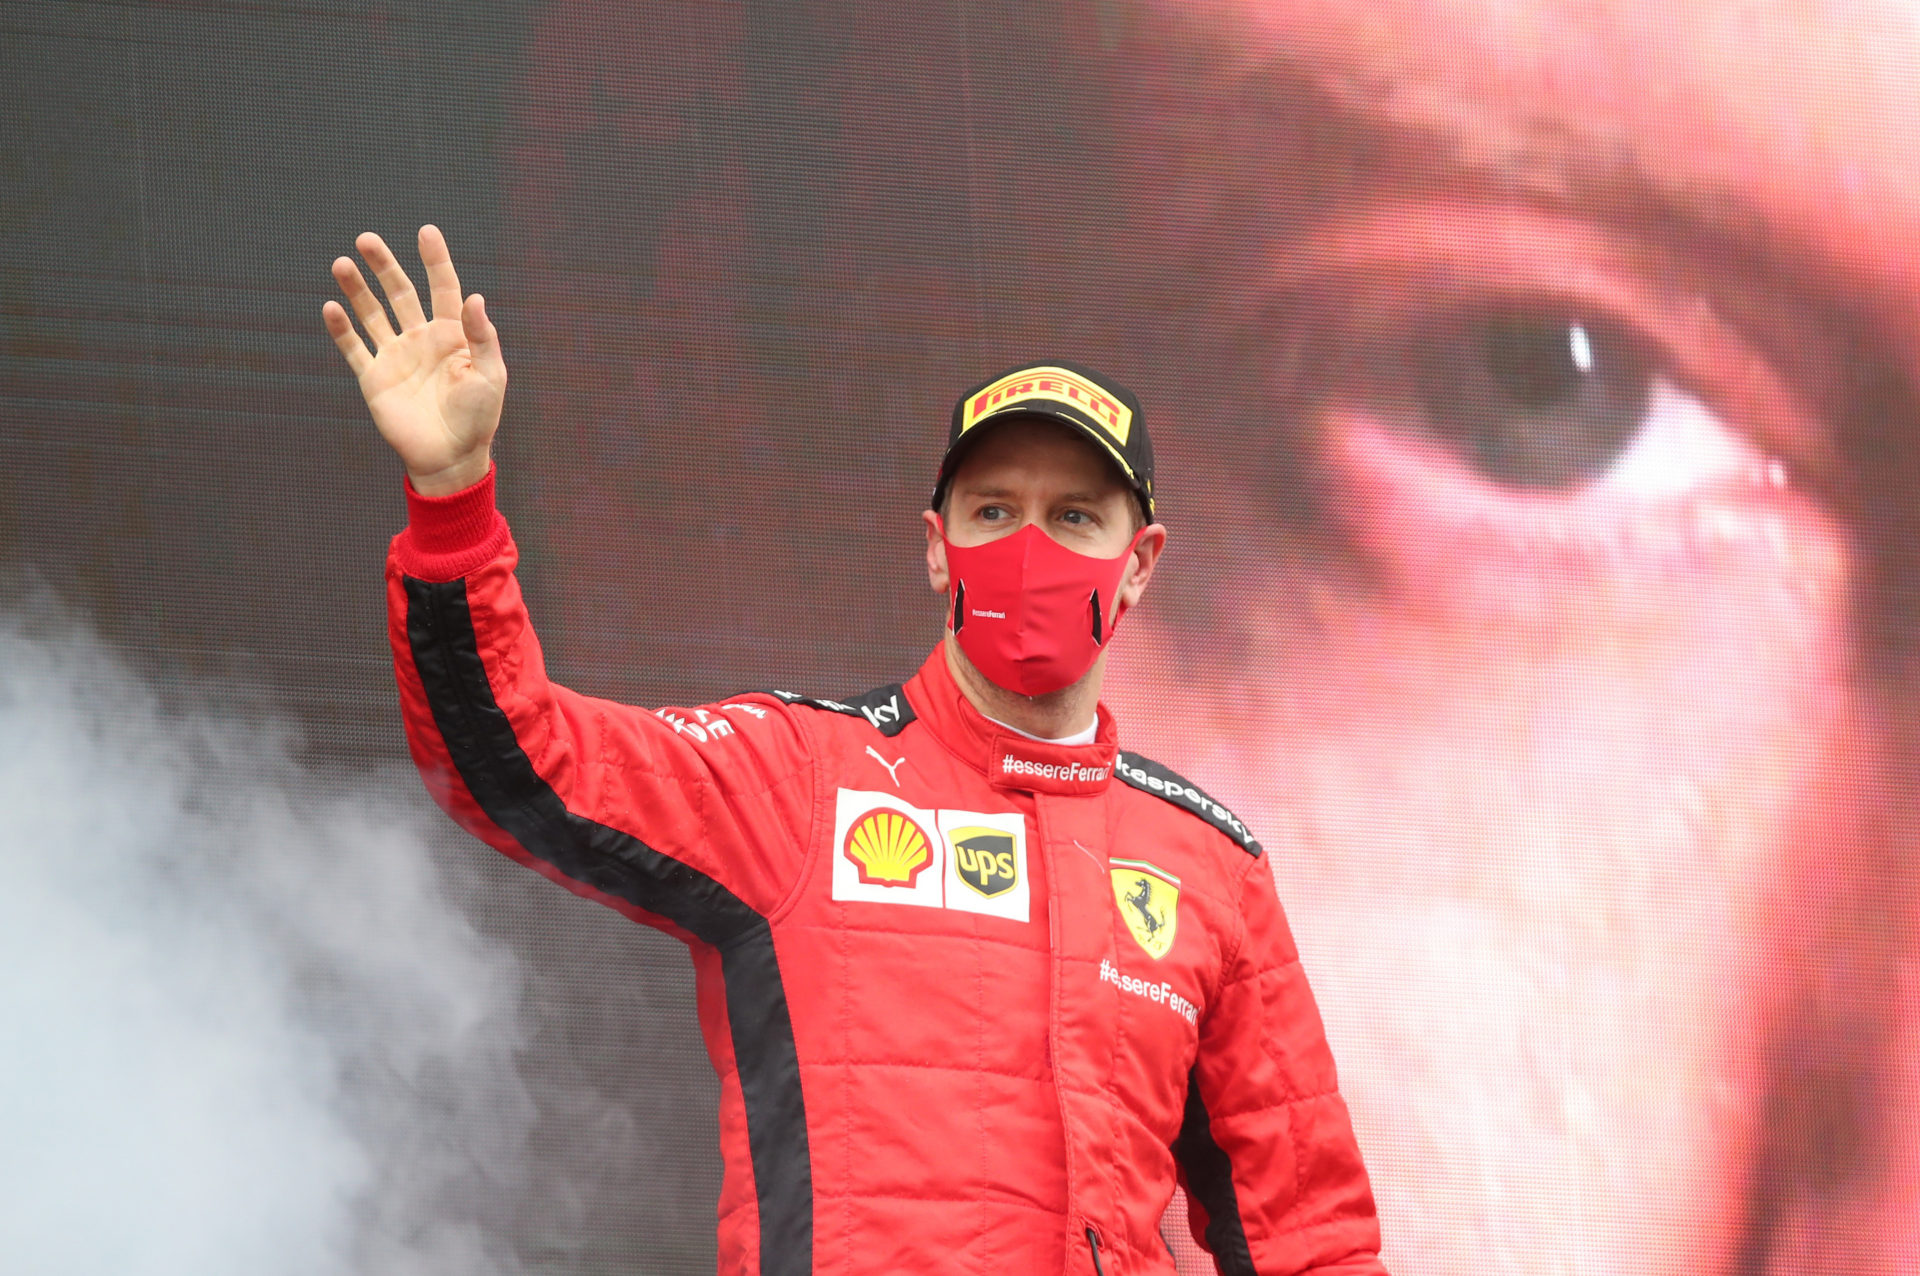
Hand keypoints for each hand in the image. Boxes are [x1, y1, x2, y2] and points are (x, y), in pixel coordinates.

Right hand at [322, 225, 505, 494]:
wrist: (450, 457)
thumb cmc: (478, 418)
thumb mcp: (490, 376)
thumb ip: (482, 337)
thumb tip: (474, 296)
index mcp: (453, 334)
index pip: (443, 288)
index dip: (435, 260)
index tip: (426, 231)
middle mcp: (421, 338)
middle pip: (400, 292)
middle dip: (384, 265)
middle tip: (367, 239)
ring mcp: (396, 356)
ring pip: (372, 314)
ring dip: (357, 289)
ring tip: (341, 263)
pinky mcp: (375, 378)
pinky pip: (355, 348)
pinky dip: (342, 329)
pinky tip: (331, 307)